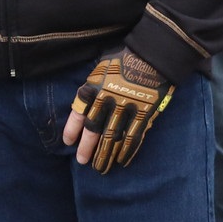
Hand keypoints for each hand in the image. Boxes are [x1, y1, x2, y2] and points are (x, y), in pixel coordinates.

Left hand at [65, 48, 175, 172]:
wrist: (154, 54)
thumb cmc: (125, 57)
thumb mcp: (101, 67)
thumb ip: (93, 86)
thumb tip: (85, 103)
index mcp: (94, 88)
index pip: (78, 114)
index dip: (72, 130)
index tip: (68, 143)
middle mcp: (107, 101)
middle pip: (94, 130)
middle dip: (87, 148)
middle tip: (83, 161)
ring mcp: (126, 109)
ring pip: (112, 138)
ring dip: (105, 154)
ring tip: (101, 168)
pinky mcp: (144, 113)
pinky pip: (133, 137)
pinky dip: (127, 151)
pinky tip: (122, 161)